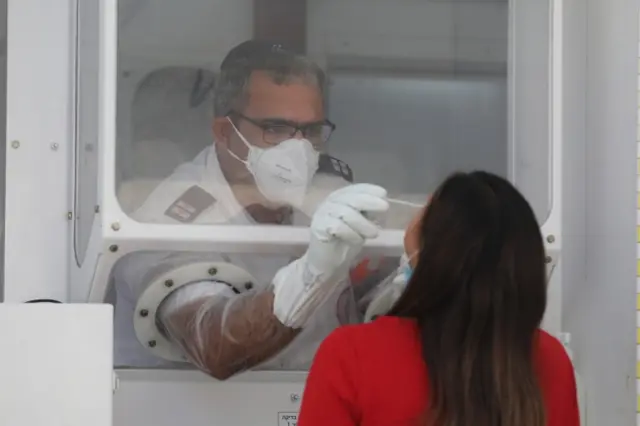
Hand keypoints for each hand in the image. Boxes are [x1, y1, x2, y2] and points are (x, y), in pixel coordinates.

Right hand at [271, 184, 388, 327]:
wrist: (327, 263)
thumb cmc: (344, 242)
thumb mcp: (360, 224)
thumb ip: (367, 213)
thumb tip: (382, 204)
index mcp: (339, 199)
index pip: (354, 189)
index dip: (368, 190)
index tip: (383, 193)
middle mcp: (329, 203)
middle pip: (351, 198)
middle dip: (369, 201)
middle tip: (385, 207)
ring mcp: (322, 214)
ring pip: (346, 213)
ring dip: (363, 224)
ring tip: (373, 234)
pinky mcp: (318, 227)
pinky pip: (338, 226)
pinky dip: (351, 234)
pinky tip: (356, 241)